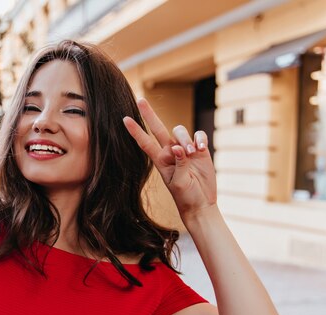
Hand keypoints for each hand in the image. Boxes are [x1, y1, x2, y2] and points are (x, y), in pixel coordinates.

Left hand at [123, 98, 216, 220]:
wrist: (201, 203)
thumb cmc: (185, 196)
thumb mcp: (178, 182)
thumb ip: (178, 164)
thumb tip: (179, 147)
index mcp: (160, 160)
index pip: (145, 143)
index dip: (135, 131)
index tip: (124, 119)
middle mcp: (170, 151)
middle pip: (158, 128)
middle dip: (149, 114)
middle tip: (140, 100)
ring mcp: (185, 149)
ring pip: (180, 131)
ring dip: (185, 138)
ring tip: (191, 152)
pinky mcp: (200, 149)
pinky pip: (198, 135)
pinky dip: (199, 139)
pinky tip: (200, 149)